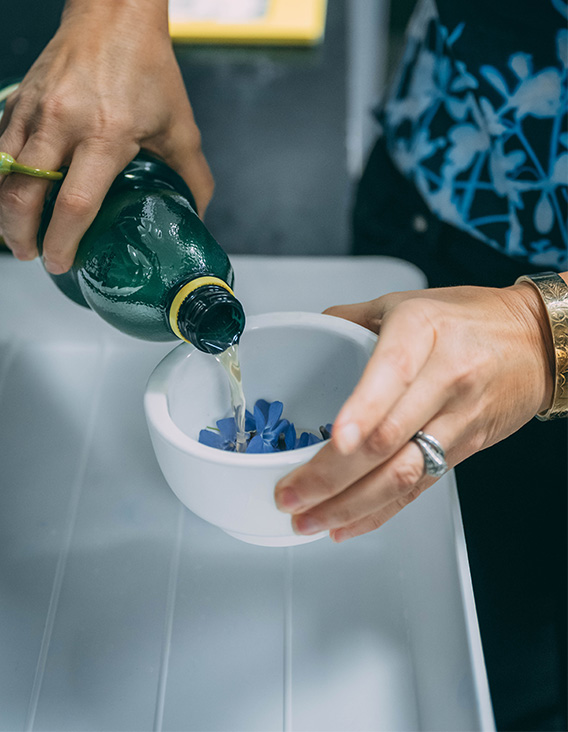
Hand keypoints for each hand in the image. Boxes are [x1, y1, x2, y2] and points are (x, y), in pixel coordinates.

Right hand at [0, 0, 213, 272]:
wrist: (113, 13)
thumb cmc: (149, 68)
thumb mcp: (180, 125)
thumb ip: (192, 175)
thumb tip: (196, 215)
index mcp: (107, 134)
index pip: (75, 202)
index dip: (63, 241)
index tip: (62, 263)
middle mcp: (63, 123)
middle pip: (25, 195)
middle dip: (22, 236)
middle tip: (32, 255)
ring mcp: (34, 111)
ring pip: (0, 175)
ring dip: (2, 214)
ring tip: (16, 235)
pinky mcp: (17, 102)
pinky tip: (8, 199)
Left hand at [274, 283, 553, 541]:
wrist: (536, 343)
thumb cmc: (469, 318)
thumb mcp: (407, 302)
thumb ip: (352, 317)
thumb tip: (306, 331)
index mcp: (422, 331)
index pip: (392, 373)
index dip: (363, 410)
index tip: (336, 439)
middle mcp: (444, 377)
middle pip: (389, 437)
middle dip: (333, 475)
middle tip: (290, 493)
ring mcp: (457, 418)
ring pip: (403, 473)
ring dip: (350, 505)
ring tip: (308, 519)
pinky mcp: (465, 450)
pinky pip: (419, 488)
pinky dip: (380, 512)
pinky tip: (346, 524)